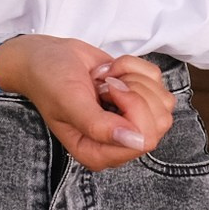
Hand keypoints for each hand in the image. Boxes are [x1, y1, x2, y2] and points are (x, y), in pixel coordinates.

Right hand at [0, 36, 174, 172]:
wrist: (44, 55)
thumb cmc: (49, 80)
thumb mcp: (69, 103)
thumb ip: (99, 126)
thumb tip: (137, 140)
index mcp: (99, 153)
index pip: (144, 140)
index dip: (132, 109)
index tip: (106, 91)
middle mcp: (119, 142)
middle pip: (160, 122)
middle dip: (134, 92)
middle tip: (105, 86)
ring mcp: (132, 119)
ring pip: (164, 101)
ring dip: (134, 79)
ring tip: (105, 80)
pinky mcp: (139, 96)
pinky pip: (157, 80)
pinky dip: (133, 67)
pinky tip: (109, 73)